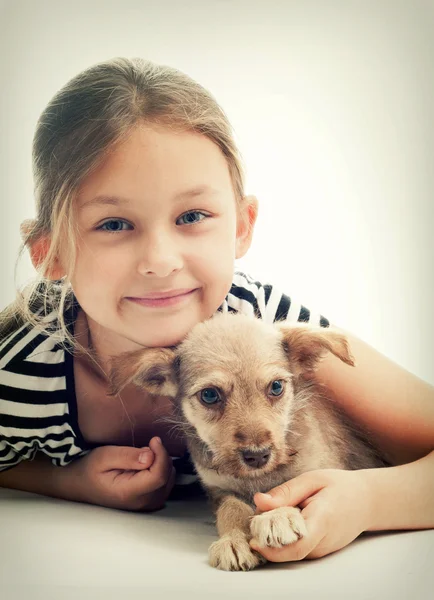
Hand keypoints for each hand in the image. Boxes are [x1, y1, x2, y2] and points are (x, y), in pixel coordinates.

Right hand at [61, 437, 175, 510]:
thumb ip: (128, 456)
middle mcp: (141, 503)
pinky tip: (146, 465)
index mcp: (129, 492)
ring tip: (143, 457)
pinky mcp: (148, 503)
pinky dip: (161, 471)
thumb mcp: (104, 456)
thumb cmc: (89, 469)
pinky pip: (165, 484)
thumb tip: (151, 456)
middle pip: (167, 477)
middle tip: (146, 446)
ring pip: (169, 480)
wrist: (78, 485)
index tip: (154, 439)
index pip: (159, 475)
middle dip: (161, 457)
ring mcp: (146, 506)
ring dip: (161, 464)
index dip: (162, 454)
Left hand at [249, 469, 371, 560]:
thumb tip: (258, 501)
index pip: (297, 546)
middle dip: (268, 538)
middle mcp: (323, 541)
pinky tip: (286, 519)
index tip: (254, 539)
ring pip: (291, 551)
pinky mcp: (321, 551)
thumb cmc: (339, 486)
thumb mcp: (312, 480)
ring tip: (274, 513)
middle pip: (289, 550)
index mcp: (322, 520)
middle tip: (259, 516)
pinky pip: (298, 548)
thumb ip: (285, 492)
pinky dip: (285, 538)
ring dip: (275, 538)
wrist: (367, 501)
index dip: (272, 548)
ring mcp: (323, 550)